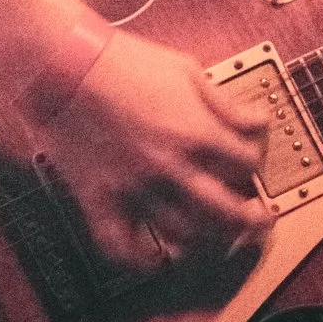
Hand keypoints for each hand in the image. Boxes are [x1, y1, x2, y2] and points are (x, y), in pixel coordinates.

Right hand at [30, 31, 272, 272]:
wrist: (62, 64)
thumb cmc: (121, 60)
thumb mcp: (185, 68)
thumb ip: (223, 102)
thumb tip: (255, 120)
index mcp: (197, 133)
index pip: (247, 163)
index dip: (256, 162)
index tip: (251, 162)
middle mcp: (172, 169)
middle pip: (229, 213)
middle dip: (253, 220)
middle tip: (260, 220)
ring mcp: (137, 190)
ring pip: (185, 235)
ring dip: (206, 239)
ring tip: (214, 235)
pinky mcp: (101, 201)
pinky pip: (123, 248)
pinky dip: (141, 261)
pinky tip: (156, 259)